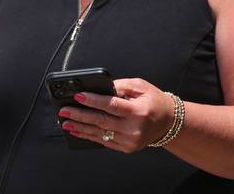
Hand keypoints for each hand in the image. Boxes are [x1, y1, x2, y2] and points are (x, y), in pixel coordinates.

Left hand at [58, 78, 176, 151]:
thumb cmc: (154, 101)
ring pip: (100, 133)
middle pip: (101, 121)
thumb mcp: (140, 86)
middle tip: (64, 111)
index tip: (78, 96)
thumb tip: (100, 89)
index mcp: (138, 111)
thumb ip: (120, 86)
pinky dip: (90, 136)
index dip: (93, 101)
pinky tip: (79, 131)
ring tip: (66, 123)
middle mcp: (133, 128)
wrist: (169, 122)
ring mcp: (130, 140)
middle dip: (80, 115)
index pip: (111, 105)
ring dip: (81, 128)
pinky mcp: (126, 147)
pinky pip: (105, 142)